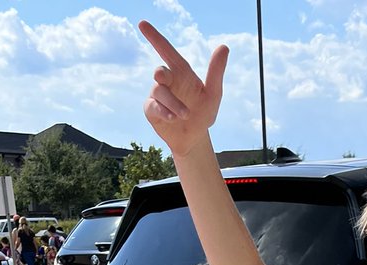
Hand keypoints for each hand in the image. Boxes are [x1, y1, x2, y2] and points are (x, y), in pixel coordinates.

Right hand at [139, 21, 228, 158]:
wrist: (194, 139)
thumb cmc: (203, 114)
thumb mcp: (213, 94)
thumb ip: (216, 72)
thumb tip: (224, 47)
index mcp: (181, 72)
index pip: (166, 51)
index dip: (155, 37)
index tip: (142, 24)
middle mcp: (168, 81)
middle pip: (160, 71)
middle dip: (161, 74)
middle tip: (161, 76)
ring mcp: (158, 95)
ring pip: (160, 92)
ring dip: (173, 104)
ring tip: (186, 115)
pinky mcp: (152, 110)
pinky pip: (154, 106)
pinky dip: (164, 111)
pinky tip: (172, 118)